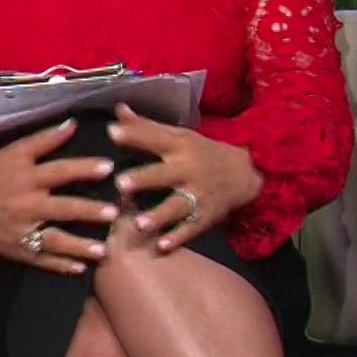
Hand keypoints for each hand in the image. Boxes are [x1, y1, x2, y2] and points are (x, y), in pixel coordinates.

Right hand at [0, 119, 119, 274]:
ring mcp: (22, 231)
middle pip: (62, 208)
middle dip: (88, 212)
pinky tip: (80, 269)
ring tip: (103, 250)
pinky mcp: (17, 250)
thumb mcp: (15, 152)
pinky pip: (41, 260)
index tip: (109, 167)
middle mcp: (26, 205)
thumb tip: (73, 123)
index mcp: (27, 178)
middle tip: (114, 213)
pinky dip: (60, 266)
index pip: (59, 171)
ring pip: (54, 240)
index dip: (84, 168)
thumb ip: (44, 139)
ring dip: (79, 247)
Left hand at [108, 104, 264, 252]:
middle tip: (121, 183)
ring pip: (176, 206)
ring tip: (139, 224)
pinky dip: (177, 238)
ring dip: (158, 215)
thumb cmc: (201, 152)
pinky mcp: (205, 216)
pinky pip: (190, 228)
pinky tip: (161, 246)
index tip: (112, 133)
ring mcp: (198, 195)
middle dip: (143, 179)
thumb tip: (118, 110)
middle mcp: (189, 169)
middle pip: (163, 174)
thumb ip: (146, 127)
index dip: (135, 135)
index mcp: (180, 146)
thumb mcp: (178, 135)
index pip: (156, 138)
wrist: (244, 174)